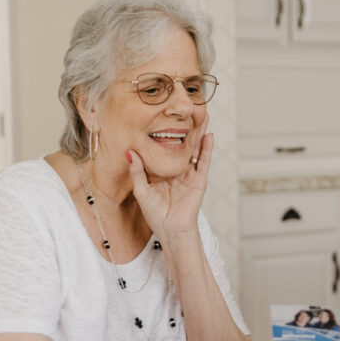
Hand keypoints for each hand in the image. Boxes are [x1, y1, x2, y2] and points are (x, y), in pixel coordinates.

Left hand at [127, 123, 212, 244]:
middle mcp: (178, 170)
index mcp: (163, 171)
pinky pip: (204, 162)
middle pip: (183, 144)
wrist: (171, 230)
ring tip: (203, 115)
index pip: (164, 148)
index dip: (165, 133)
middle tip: (187, 109)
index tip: (162, 116)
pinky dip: (207, 148)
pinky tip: (209, 135)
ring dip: (199, 132)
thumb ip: (137, 172)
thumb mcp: (142, 191)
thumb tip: (130, 152)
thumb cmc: (156, 215)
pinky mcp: (199, 181)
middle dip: (186, 127)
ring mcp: (190, 174)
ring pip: (195, 149)